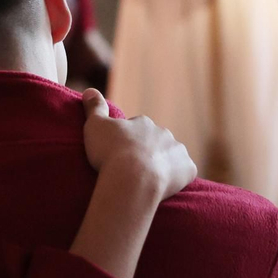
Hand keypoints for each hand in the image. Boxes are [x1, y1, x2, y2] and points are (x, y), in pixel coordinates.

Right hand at [81, 89, 195, 198]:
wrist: (132, 179)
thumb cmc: (110, 152)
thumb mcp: (95, 126)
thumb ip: (94, 107)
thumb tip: (89, 90)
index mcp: (143, 123)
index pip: (136, 129)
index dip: (127, 141)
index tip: (118, 153)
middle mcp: (163, 132)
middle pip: (155, 142)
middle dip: (146, 151)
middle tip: (132, 168)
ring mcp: (177, 151)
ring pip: (171, 156)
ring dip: (162, 164)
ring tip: (148, 180)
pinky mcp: (188, 169)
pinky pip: (185, 172)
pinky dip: (178, 178)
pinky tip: (166, 187)